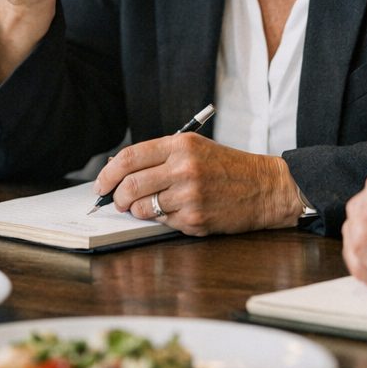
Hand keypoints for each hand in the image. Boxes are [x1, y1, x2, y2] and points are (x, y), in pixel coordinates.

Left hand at [94, 134, 302, 235]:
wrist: (265, 187)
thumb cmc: (227, 167)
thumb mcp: (195, 149)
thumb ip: (160, 157)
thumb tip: (120, 171)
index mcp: (181, 145)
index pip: (129, 158)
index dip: (108, 173)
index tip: (101, 184)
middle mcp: (183, 168)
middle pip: (130, 185)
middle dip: (118, 197)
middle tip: (118, 201)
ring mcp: (189, 195)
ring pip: (143, 208)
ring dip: (139, 211)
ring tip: (149, 206)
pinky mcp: (195, 219)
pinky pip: (163, 222)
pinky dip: (163, 219)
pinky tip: (178, 211)